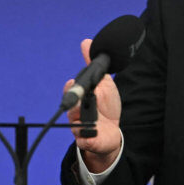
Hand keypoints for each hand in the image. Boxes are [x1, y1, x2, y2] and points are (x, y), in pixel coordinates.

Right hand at [65, 38, 122, 172]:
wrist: (112, 132)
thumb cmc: (105, 106)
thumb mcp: (104, 83)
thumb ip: (94, 65)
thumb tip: (86, 42)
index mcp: (79, 97)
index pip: (70, 89)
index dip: (72, 87)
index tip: (74, 82)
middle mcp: (75, 112)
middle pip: (70, 107)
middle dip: (76, 103)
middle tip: (85, 99)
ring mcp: (79, 128)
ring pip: (75, 123)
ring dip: (84, 119)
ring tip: (93, 118)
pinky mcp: (86, 142)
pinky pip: (84, 140)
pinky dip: (88, 137)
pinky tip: (92, 134)